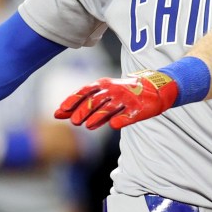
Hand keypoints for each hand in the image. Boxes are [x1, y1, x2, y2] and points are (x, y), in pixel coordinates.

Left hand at [56, 70, 178, 129]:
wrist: (154, 89)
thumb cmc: (122, 94)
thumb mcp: (102, 96)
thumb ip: (81, 105)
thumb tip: (57, 114)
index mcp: (103, 85)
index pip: (84, 91)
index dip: (72, 100)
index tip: (61, 110)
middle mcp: (113, 90)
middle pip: (95, 100)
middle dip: (83, 110)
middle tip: (74, 122)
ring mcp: (125, 99)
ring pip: (109, 107)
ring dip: (97, 116)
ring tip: (88, 126)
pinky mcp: (137, 109)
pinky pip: (127, 115)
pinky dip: (120, 120)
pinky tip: (113, 125)